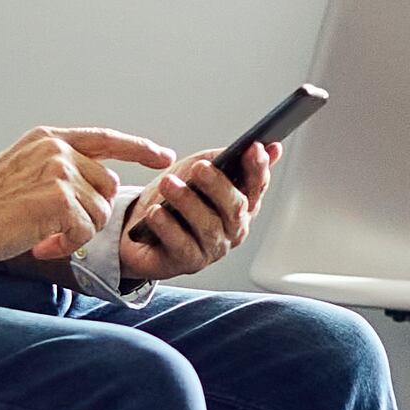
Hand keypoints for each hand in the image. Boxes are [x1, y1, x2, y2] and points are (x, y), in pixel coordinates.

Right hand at [0, 126, 173, 268]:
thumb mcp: (26, 167)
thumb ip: (61, 167)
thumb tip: (101, 184)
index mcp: (51, 138)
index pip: (106, 138)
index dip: (139, 148)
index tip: (164, 157)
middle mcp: (58, 149)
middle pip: (107, 186)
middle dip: (92, 214)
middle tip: (58, 229)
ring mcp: (59, 171)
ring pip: (100, 212)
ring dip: (76, 233)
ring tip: (44, 236)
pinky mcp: (59, 199)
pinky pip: (85, 231)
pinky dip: (67, 246)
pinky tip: (41, 246)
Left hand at [114, 142, 271, 280]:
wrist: (141, 228)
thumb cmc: (176, 199)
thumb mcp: (200, 171)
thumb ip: (227, 159)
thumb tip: (268, 147)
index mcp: (241, 205)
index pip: (257, 186)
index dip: (257, 168)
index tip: (252, 148)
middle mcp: (232, 229)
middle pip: (235, 208)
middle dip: (218, 185)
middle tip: (200, 168)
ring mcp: (212, 249)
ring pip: (208, 226)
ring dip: (187, 202)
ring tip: (168, 185)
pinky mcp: (187, 262)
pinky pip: (181, 245)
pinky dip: (168, 227)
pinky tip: (156, 213)